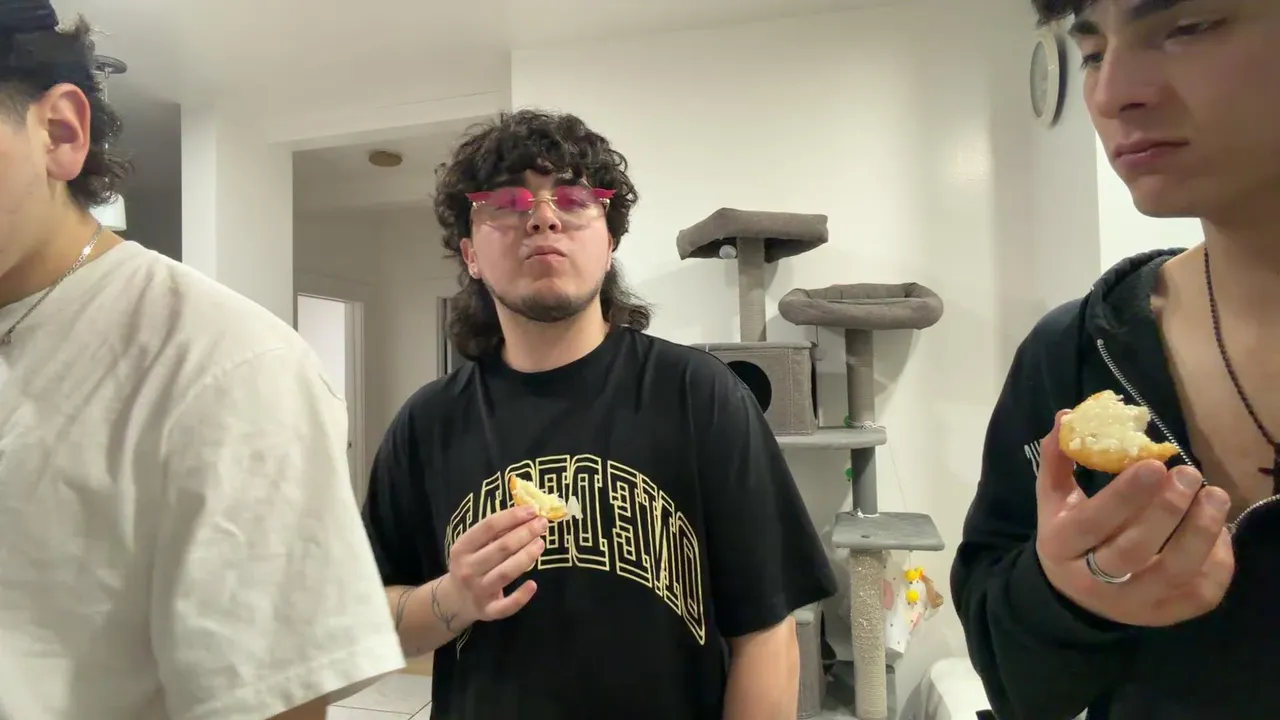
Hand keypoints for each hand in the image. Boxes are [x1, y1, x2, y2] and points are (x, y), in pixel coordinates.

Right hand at [443, 505, 547, 623]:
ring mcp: (477, 591)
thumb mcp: (473, 546)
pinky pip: (506, 606)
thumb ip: (495, 532)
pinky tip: (533, 584)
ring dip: (526, 556)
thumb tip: (527, 514)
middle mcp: (467, 569)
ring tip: (541, 543)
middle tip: (542, 525)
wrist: (456, 600)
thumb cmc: (471, 564)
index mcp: (462, 548)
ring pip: (506, 573)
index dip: (512, 516)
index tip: (532, 510)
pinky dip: (521, 596)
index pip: (488, 527)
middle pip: (501, 548)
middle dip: (525, 533)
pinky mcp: (488, 611)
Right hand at [1035, 410, 1234, 626]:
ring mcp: (1133, 603)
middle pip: (1133, 551)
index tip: (1155, 464)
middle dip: (1167, 510)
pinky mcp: (1164, 616)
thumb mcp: (1053, 499)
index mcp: (1062, 546)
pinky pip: (1200, 594)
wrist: (1074, 596)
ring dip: (1200, 532)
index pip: (1093, 523)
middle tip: (1189, 474)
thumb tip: (1068, 417)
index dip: (1126, 495)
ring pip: (1173, 574)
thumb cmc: (1068, 535)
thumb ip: (1059, 459)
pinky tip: (1219, 530)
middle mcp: (1094, 581)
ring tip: (1215, 496)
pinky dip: (1218, 561)